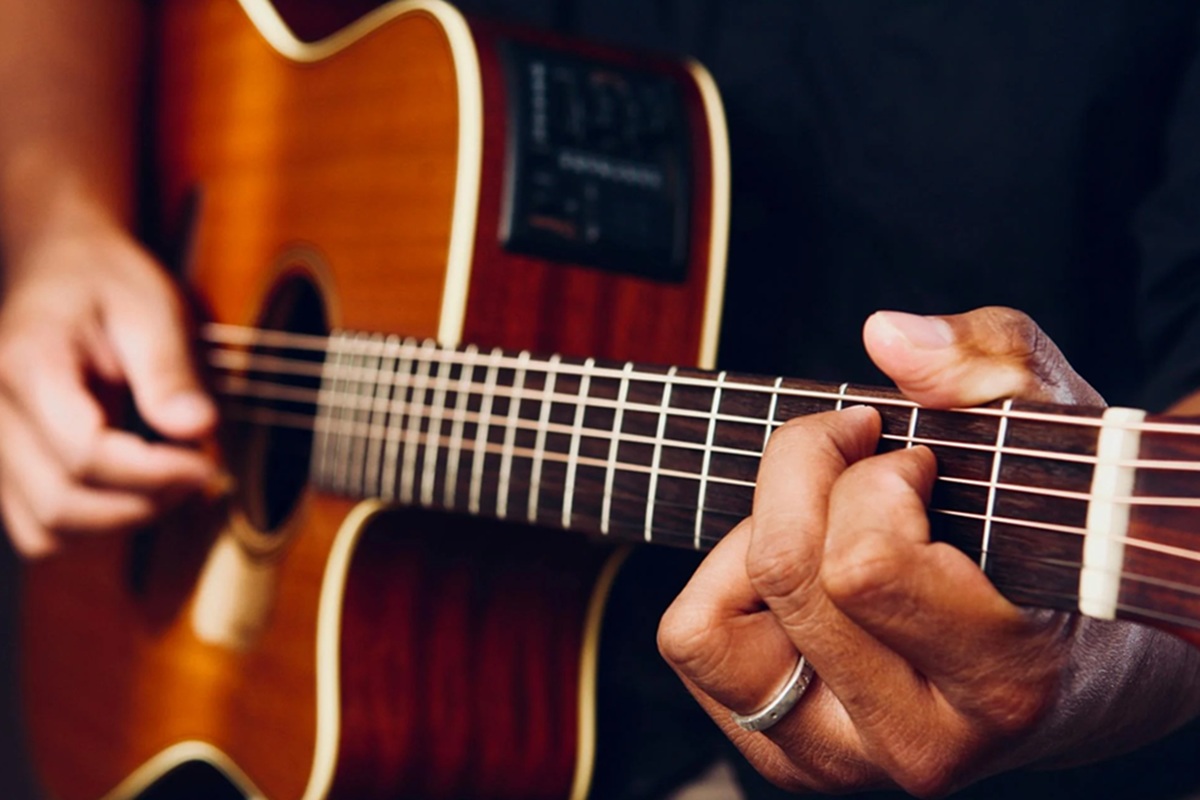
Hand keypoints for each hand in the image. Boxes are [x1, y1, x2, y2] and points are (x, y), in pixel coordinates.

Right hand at [0, 214, 217, 556]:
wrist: (61, 267)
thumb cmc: (109, 282)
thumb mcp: (153, 307)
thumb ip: (171, 370)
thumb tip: (197, 429)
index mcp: (28, 364)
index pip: (83, 452)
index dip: (153, 473)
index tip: (206, 464)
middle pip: (60, 502)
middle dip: (143, 502)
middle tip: (198, 473)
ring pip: (44, 528)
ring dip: (118, 521)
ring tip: (169, 480)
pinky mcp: (4, 468)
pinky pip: (38, 527)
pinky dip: (91, 525)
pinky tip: (135, 489)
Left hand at [658, 307, 1199, 795]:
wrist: (1081, 675)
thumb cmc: (1066, 543)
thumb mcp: (1059, 430)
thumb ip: (991, 366)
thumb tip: (884, 336)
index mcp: (1002, 682)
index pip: (864, 564)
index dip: (872, 478)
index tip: (913, 459)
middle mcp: (915, 744)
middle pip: (785, 574)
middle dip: (805, 475)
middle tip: (857, 454)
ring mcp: (841, 762)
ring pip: (707, 627)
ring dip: (753, 541)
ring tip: (824, 522)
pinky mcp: (789, 760)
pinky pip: (695, 644)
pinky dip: (724, 583)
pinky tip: (799, 570)